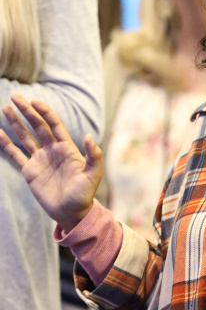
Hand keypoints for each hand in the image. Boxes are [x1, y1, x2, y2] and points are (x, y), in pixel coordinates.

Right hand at [0, 94, 102, 232]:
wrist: (71, 213)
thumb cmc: (84, 195)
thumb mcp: (92, 175)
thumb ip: (93, 156)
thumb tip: (89, 137)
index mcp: (67, 148)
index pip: (54, 124)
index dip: (44, 112)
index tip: (34, 101)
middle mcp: (52, 150)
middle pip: (37, 126)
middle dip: (26, 111)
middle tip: (15, 96)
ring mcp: (40, 159)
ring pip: (25, 136)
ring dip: (16, 122)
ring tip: (5, 107)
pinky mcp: (30, 171)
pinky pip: (16, 154)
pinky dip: (7, 144)